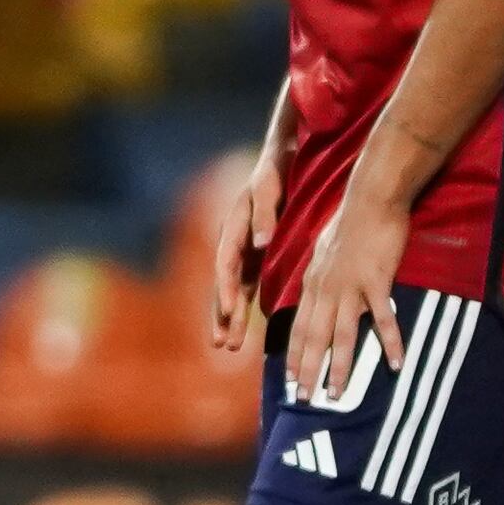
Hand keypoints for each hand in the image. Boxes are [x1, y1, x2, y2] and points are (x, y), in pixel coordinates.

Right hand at [213, 150, 279, 355]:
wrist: (281, 159)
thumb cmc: (275, 172)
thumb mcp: (270, 187)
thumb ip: (264, 216)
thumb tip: (259, 244)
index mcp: (233, 226)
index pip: (225, 263)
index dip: (225, 288)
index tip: (228, 310)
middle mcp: (233, 242)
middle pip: (224, 284)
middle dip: (223, 314)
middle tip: (222, 342)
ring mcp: (242, 252)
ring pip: (233, 291)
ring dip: (230, 318)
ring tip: (229, 346)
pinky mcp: (254, 257)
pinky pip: (246, 287)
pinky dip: (243, 308)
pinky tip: (243, 331)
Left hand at [281, 185, 409, 406]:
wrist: (370, 198)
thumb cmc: (350, 220)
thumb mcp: (322, 249)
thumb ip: (318, 274)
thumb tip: (314, 290)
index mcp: (313, 282)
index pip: (298, 326)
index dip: (295, 354)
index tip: (291, 378)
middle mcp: (326, 289)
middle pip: (314, 338)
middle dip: (308, 371)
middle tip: (305, 399)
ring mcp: (350, 287)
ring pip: (342, 335)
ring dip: (339, 367)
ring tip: (337, 394)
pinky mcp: (376, 283)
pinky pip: (383, 320)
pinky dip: (390, 343)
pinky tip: (396, 364)